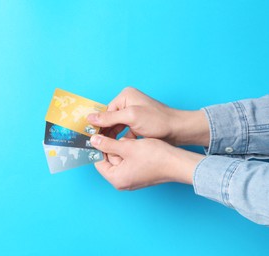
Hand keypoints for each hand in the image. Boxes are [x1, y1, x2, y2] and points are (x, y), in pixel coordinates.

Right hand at [87, 87, 209, 145]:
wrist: (178, 130)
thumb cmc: (158, 121)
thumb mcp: (131, 117)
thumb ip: (109, 117)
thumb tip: (90, 118)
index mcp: (125, 96)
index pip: (106, 111)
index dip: (100, 125)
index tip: (93, 137)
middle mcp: (128, 103)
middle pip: (110, 119)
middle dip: (106, 132)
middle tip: (100, 145)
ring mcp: (133, 114)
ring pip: (116, 127)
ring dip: (114, 137)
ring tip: (109, 147)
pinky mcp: (138, 124)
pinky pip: (124, 131)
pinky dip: (123, 139)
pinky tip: (121, 147)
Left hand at [90, 134, 204, 189]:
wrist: (177, 163)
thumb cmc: (155, 157)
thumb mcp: (127, 147)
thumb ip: (107, 144)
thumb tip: (93, 140)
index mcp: (116, 178)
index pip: (98, 161)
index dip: (97, 146)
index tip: (97, 134)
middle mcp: (122, 181)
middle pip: (109, 159)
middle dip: (113, 144)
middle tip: (115, 131)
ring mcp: (131, 178)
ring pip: (120, 157)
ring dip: (123, 144)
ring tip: (130, 135)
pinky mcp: (139, 173)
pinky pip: (129, 159)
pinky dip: (131, 148)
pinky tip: (136, 139)